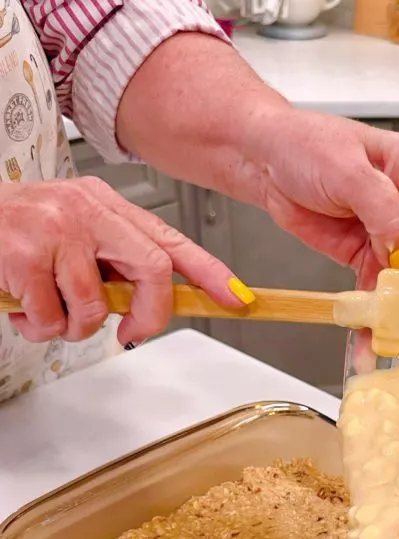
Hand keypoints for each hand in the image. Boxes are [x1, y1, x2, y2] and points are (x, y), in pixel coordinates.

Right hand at [0, 177, 247, 345]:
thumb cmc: (20, 235)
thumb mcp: (75, 237)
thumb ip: (112, 265)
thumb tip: (145, 309)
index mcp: (105, 206)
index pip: (170, 240)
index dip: (208, 272)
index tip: (237, 298)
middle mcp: (86, 211)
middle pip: (152, 269)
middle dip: (148, 315)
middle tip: (129, 333)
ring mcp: (56, 230)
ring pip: (96, 307)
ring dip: (75, 327)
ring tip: (50, 312)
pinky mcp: (23, 256)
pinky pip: (53, 318)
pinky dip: (39, 328)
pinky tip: (23, 308)